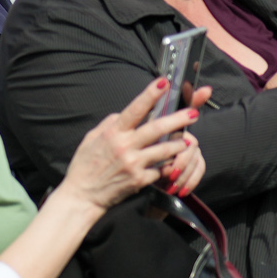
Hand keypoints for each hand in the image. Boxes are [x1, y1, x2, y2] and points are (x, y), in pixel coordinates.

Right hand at [55, 77, 196, 212]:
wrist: (82, 195)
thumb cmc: (85, 165)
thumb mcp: (91, 138)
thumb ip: (109, 124)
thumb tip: (124, 114)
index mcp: (113, 133)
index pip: (135, 109)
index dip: (150, 95)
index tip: (163, 83)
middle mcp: (125, 146)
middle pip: (157, 128)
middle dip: (178, 119)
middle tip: (194, 113)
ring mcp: (134, 164)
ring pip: (165, 150)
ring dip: (179, 144)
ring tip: (188, 141)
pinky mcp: (140, 180)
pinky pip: (160, 170)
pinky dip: (166, 166)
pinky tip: (170, 165)